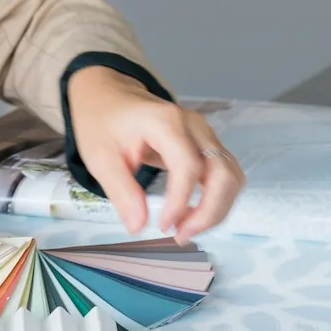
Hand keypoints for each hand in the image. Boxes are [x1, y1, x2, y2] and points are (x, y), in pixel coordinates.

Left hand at [65, 67, 245, 241]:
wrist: (109, 95)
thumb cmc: (102, 122)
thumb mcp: (99, 156)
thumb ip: (121, 191)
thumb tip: (139, 227)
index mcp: (165, 121)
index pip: (188, 165)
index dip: (181, 201)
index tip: (165, 226)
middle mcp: (193, 125)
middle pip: (222, 172)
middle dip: (209, 212)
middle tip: (180, 235)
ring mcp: (204, 133)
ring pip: (231, 176)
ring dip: (216, 209)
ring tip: (186, 229)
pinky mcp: (207, 143)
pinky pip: (225, 174)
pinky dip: (216, 199)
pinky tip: (192, 215)